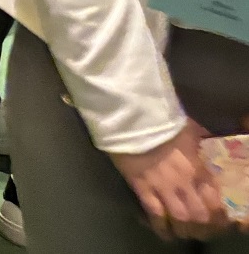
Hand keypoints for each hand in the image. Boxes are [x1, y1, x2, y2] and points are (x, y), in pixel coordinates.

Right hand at [112, 122, 231, 239]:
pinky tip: (164, 232)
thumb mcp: (188, 127)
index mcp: (197, 165)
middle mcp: (184, 181)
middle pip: (200, 213)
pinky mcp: (141, 187)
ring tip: (184, 231)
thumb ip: (198, 140)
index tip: (218, 215)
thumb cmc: (160, 118)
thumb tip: (206, 143)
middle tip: (201, 226)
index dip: (218, 210)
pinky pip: (154, 213)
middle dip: (203, 223)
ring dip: (184, 227)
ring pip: (180, 217)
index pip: (215, 197)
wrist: (130, 116)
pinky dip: (160, 226)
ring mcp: (162, 186)